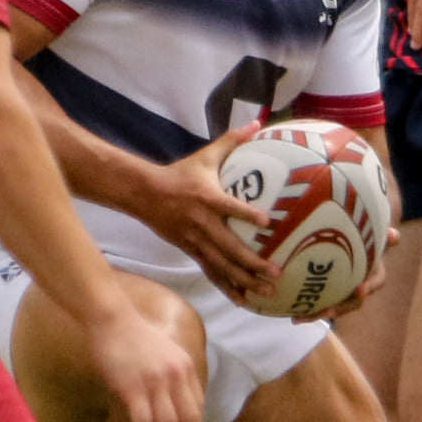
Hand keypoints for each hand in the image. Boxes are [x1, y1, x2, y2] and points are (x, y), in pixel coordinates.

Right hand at [87, 303, 203, 421]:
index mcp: (186, 368)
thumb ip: (171, 376)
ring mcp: (156, 382)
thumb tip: (171, 404)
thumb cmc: (133, 336)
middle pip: (189, 420)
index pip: (197, 407)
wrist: (111, 319)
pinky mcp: (133, 387)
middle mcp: (176, 376)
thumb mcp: (164, 353)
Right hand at [148, 122, 280, 305]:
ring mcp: (195, 240)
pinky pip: (212, 272)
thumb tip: (257, 121)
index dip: (246, 215)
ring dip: (245, 280)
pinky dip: (227, 286)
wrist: (145, 193)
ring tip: (266, 291)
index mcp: (207, 198)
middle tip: (276, 272)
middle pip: (229, 247)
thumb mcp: (206, 155)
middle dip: (253, 263)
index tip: (267, 223)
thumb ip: (233, 140)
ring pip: (222, 265)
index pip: (229, 207)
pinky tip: (243, 300)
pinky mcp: (191, 250)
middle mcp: (202, 223)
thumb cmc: (181, 173)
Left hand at [301, 226, 397, 322]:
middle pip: (352, 303)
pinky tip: (294, 317)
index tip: (360, 286)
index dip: (368, 287)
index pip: (375, 283)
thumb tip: (394, 235)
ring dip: (319, 314)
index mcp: (375, 276)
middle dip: (340, 308)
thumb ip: (382, 237)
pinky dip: (308, 313)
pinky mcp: (330, 298)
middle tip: (327, 311)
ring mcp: (344, 296)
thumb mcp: (373, 237)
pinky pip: (320, 307)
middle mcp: (360, 289)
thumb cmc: (365, 240)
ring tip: (303, 317)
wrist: (349, 246)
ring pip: (334, 308)